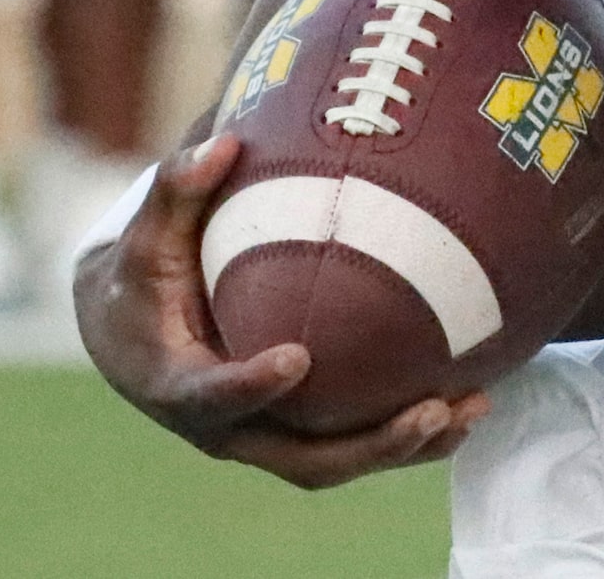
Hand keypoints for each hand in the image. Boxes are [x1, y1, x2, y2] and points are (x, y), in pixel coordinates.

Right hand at [74, 134, 489, 488]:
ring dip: (408, 446)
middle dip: (368, 444)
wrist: (131, 334)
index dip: (251, 385)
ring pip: (339, 462)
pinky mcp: (298, 433)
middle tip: (430, 410)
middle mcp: (226, 430)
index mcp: (177, 386)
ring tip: (472, 408)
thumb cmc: (144, 274)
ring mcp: (266, 438)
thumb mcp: (148, 233)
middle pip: (300, 458)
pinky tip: (471, 398)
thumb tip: (223, 142)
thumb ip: (180, 188)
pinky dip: (413, 434)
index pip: (213, 396)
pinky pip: (356, 442)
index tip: (298, 358)